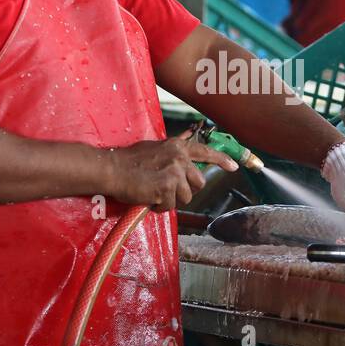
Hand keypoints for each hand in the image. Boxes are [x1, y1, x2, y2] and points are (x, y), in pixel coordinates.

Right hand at [104, 137, 238, 210]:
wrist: (111, 169)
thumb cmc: (128, 160)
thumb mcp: (155, 148)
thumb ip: (172, 149)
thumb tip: (187, 138)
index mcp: (177, 146)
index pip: (205, 152)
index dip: (221, 160)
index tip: (234, 166)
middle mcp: (180, 158)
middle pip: (198, 183)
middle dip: (185, 190)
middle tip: (166, 190)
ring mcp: (175, 172)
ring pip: (185, 197)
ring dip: (170, 199)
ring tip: (153, 192)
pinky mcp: (167, 187)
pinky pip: (170, 206)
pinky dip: (159, 207)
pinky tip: (148, 198)